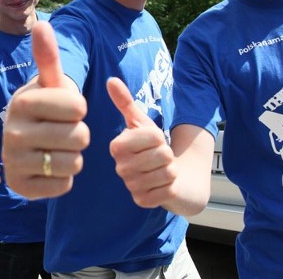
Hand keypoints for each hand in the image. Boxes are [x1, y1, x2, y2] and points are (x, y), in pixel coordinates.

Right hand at [2, 21, 88, 198]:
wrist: (23, 144)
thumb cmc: (44, 109)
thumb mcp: (48, 84)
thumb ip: (48, 58)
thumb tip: (42, 24)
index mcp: (22, 102)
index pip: (78, 108)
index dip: (79, 109)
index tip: (65, 109)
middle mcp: (12, 132)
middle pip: (79, 137)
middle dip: (79, 134)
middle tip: (62, 131)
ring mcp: (13, 161)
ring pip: (74, 162)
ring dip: (74, 157)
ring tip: (57, 148)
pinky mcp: (20, 187)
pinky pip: (64, 185)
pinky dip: (64, 178)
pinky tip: (49, 167)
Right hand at [107, 77, 177, 207]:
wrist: (167, 175)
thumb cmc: (152, 146)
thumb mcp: (142, 123)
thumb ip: (126, 102)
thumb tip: (110, 80)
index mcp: (117, 146)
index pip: (153, 136)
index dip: (160, 137)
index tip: (153, 141)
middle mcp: (120, 167)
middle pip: (163, 156)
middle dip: (168, 155)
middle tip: (159, 157)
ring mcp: (130, 186)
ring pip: (167, 173)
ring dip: (171, 171)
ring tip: (161, 170)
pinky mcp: (142, 202)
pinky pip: (167, 191)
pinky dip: (171, 187)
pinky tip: (162, 185)